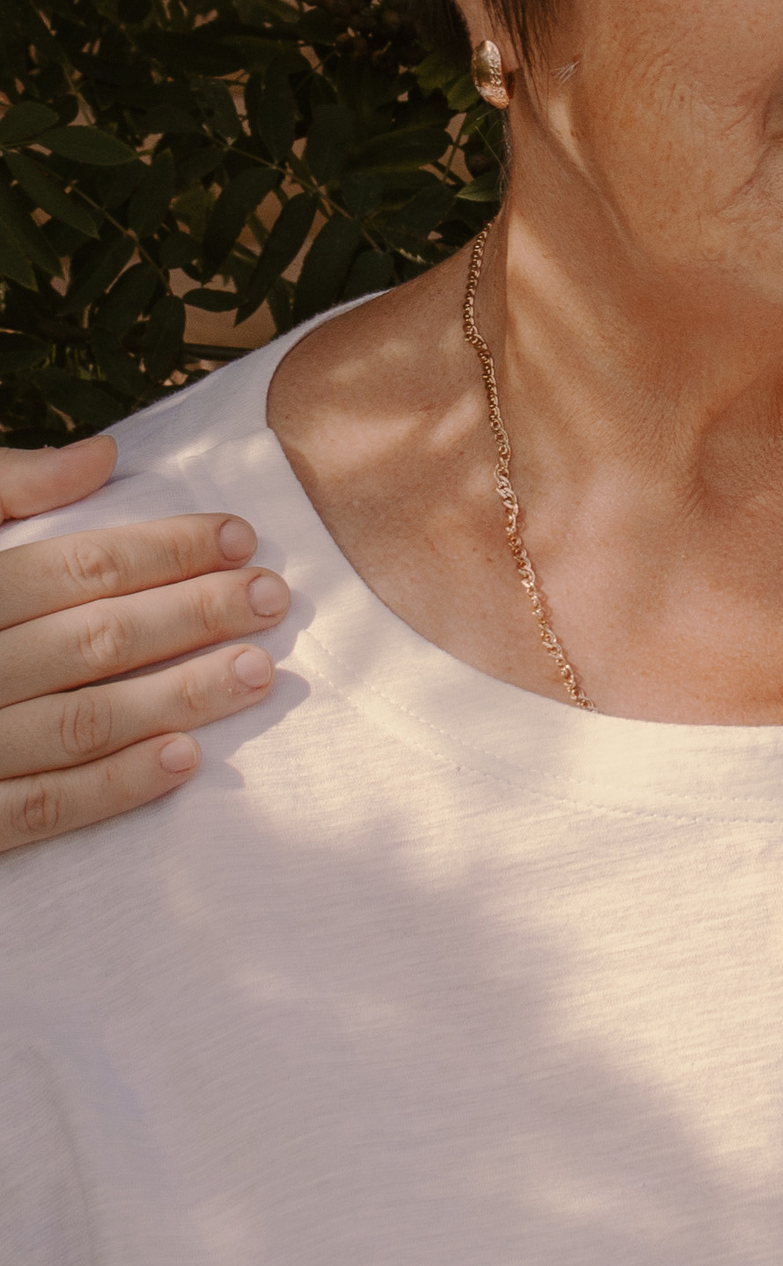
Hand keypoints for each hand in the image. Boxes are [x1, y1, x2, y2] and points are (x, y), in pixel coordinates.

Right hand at [0, 436, 290, 849]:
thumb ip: (2, 487)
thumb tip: (102, 456)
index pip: (73, 567)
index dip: (163, 549)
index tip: (238, 536)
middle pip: (88, 641)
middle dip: (190, 615)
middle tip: (273, 597)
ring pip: (76, 724)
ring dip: (176, 697)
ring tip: (254, 670)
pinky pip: (37, 809)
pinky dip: (113, 787)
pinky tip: (185, 761)